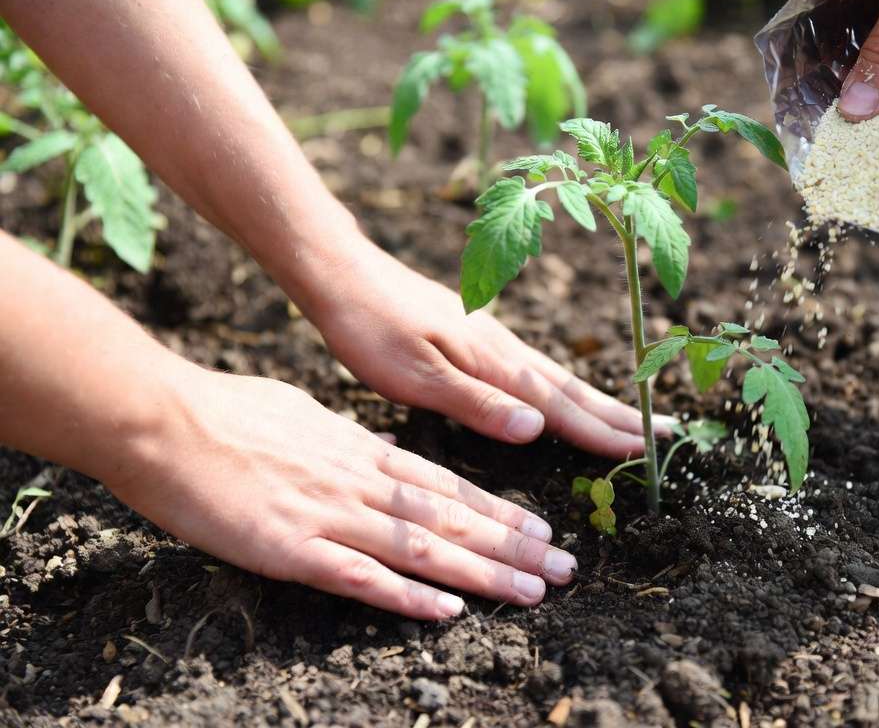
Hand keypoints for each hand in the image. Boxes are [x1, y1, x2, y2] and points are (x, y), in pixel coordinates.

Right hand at [110, 366, 577, 618]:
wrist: (165, 421)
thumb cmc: (230, 414)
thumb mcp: (307, 416)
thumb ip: (351, 442)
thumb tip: (387, 454)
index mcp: (363, 452)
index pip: (448, 487)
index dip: (499, 512)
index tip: (543, 530)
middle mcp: (361, 483)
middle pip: (451, 518)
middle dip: (514, 545)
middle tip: (566, 567)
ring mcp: (329, 515)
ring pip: (422, 548)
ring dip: (482, 571)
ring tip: (533, 590)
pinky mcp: (290, 549)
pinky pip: (358, 577)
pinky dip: (405, 595)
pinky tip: (446, 611)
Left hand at [308, 245, 666, 458]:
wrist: (342, 273)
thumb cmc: (371, 327)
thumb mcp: (416, 376)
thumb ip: (477, 403)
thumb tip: (537, 429)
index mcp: (494, 361)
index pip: (561, 405)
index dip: (603, 430)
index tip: (648, 447)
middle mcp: (503, 348)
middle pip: (573, 388)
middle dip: (619, 415)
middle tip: (667, 432)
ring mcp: (492, 338)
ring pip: (557, 377)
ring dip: (597, 403)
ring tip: (629, 419)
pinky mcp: (477, 335)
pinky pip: (536, 369)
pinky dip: (563, 388)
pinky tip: (560, 395)